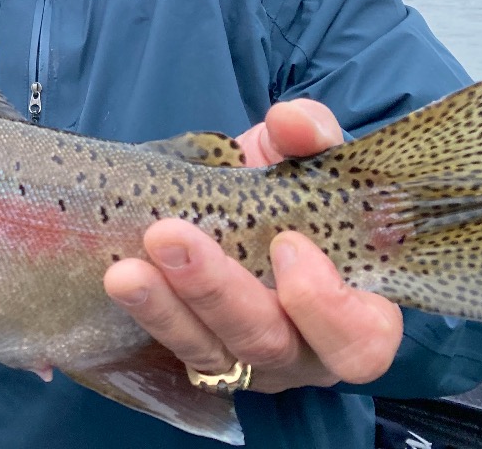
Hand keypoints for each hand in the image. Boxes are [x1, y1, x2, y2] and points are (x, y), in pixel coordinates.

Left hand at [104, 99, 403, 391]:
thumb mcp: (303, 154)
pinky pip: (170, 347)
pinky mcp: (198, 354)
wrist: (236, 194)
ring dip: (165, 310)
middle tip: (170, 236)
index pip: (361, 337)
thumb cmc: (289, 186)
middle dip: (218, 292)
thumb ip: (310, 134)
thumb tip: (293, 121)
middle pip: (269, 343)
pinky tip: (120, 278)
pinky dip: (145, 313)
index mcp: (357, 308)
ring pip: (211, 352)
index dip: (327, 305)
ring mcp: (248, 360)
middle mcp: (305, 348)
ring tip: (126, 270)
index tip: (287, 244)